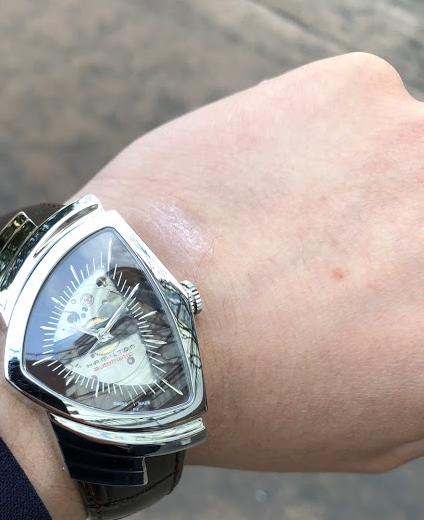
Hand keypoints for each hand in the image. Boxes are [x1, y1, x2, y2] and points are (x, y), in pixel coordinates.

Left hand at [0, 52, 423, 519]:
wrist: (124, 320)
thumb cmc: (238, 393)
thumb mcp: (373, 430)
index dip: (408, 291)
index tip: (387, 292)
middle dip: (398, 239)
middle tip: (340, 262)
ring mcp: (411, 148)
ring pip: (409, 158)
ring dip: (366, 189)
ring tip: (284, 228)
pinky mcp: (356, 89)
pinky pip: (364, 111)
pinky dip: (325, 143)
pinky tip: (258, 188)